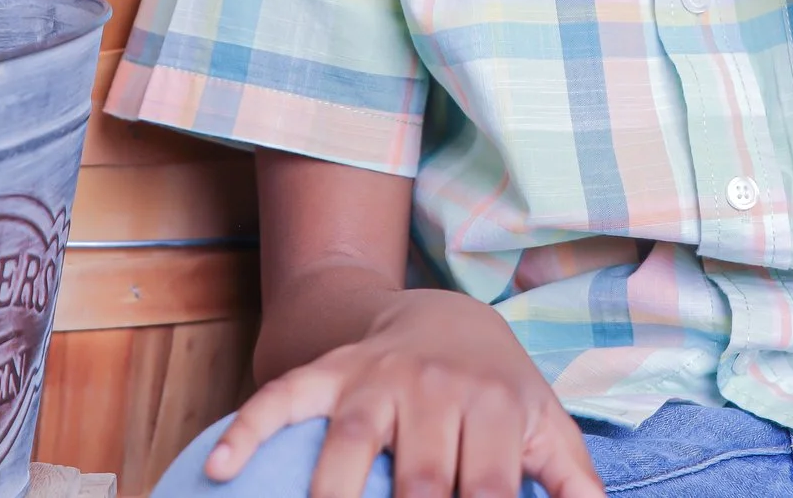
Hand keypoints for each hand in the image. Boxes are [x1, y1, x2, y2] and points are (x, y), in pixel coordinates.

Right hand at [203, 289, 600, 497]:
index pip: (485, 490)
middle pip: (418, 480)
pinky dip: (249, 430)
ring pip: (349, 442)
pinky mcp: (329, 372)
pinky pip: (282, 397)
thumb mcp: (546, 425)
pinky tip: (220, 468)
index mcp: (494, 406)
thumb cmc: (502, 390)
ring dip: (336, 494)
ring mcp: (375, 378)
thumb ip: (572, 481)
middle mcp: (433, 388)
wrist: (448, 312)